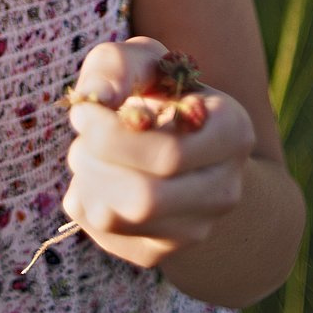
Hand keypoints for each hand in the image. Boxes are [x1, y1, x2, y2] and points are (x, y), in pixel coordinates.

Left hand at [62, 37, 255, 269]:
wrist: (173, 142)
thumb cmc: (154, 94)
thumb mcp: (141, 60)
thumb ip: (118, 64)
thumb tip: (99, 96)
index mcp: (232, 133)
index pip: (170, 156)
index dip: (111, 136)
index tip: (82, 111)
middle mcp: (225, 190)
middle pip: (144, 198)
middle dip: (93, 160)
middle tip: (79, 133)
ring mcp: (196, 228)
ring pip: (118, 219)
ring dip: (84, 177)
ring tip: (87, 151)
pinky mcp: (159, 251)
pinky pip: (103, 234)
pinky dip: (83, 200)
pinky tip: (97, 176)